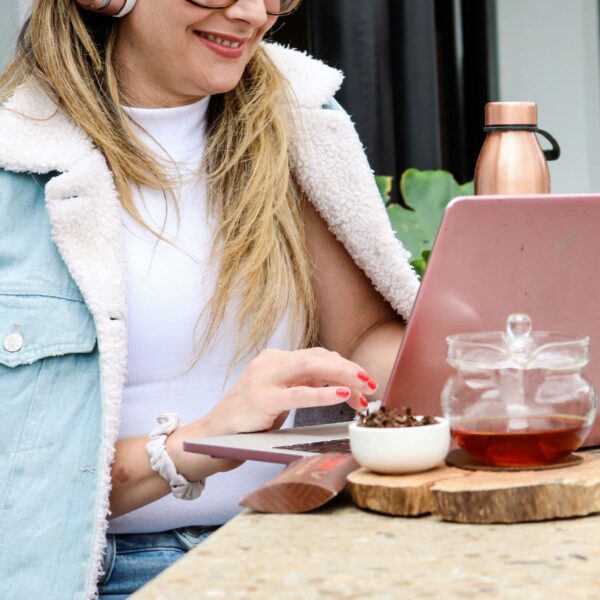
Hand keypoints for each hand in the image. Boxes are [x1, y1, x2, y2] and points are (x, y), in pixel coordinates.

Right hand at [204, 347, 378, 435]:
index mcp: (274, 360)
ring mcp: (263, 379)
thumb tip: (340, 384)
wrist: (211, 438)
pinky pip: (298, 394)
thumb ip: (303, 385)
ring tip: (364, 387)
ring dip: (343, 376)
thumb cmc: (248, 421)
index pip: (317, 355)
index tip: (364, 383)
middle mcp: (269, 363)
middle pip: (318, 357)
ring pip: (311, 367)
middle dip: (348, 368)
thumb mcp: (278, 396)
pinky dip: (324, 394)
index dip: (344, 367)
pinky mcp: (261, 399)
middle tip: (372, 383)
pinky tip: (343, 395)